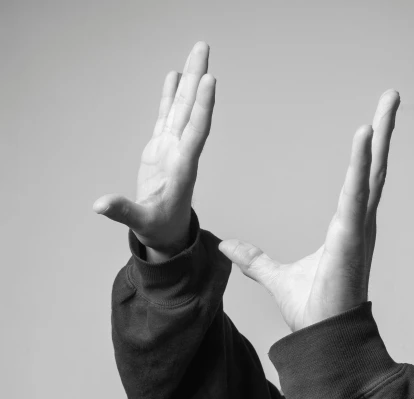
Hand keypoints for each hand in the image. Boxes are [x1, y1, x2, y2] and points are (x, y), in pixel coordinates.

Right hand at [92, 42, 215, 258]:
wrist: (168, 234)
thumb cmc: (160, 229)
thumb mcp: (142, 223)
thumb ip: (123, 212)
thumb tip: (100, 205)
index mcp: (182, 167)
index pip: (196, 131)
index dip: (203, 106)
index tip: (210, 80)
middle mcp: (181, 151)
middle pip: (191, 109)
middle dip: (198, 77)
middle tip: (203, 46)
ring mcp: (172, 147)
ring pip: (182, 107)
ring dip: (189, 80)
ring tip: (197, 51)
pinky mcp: (162, 148)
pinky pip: (168, 116)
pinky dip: (171, 96)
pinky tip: (175, 75)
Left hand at [218, 90, 400, 331]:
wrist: (322, 338)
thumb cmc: (313, 310)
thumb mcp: (276, 278)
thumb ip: (255, 260)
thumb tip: (227, 247)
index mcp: (347, 225)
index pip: (360, 178)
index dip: (367, 150)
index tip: (371, 121)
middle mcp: (359, 220)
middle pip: (374, 166)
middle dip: (383, 129)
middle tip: (390, 96)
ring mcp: (359, 226)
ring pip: (373, 171)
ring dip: (381, 134)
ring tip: (387, 102)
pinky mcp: (351, 235)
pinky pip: (356, 191)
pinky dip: (361, 162)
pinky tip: (366, 134)